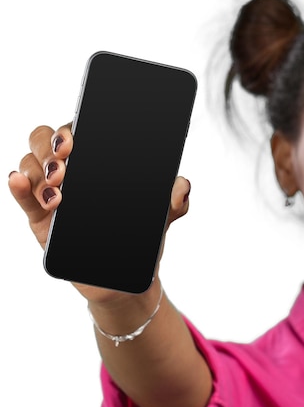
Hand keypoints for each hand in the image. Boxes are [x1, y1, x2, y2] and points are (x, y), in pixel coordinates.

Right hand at [8, 123, 190, 302]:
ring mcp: (52, 194)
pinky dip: (17, 187)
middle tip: (64, 167)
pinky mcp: (40, 218)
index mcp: (97, 163)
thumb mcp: (160, 217)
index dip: (70, 130)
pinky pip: (22, 197)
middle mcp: (71, 172)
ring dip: (38, 173)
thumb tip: (181, 187)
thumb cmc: (139, 237)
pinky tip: (18, 181)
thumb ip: (174, 200)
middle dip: (49, 148)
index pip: (77, 132)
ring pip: (31, 165)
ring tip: (57, 195)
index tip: (74, 141)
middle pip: (45, 141)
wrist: (123, 276)